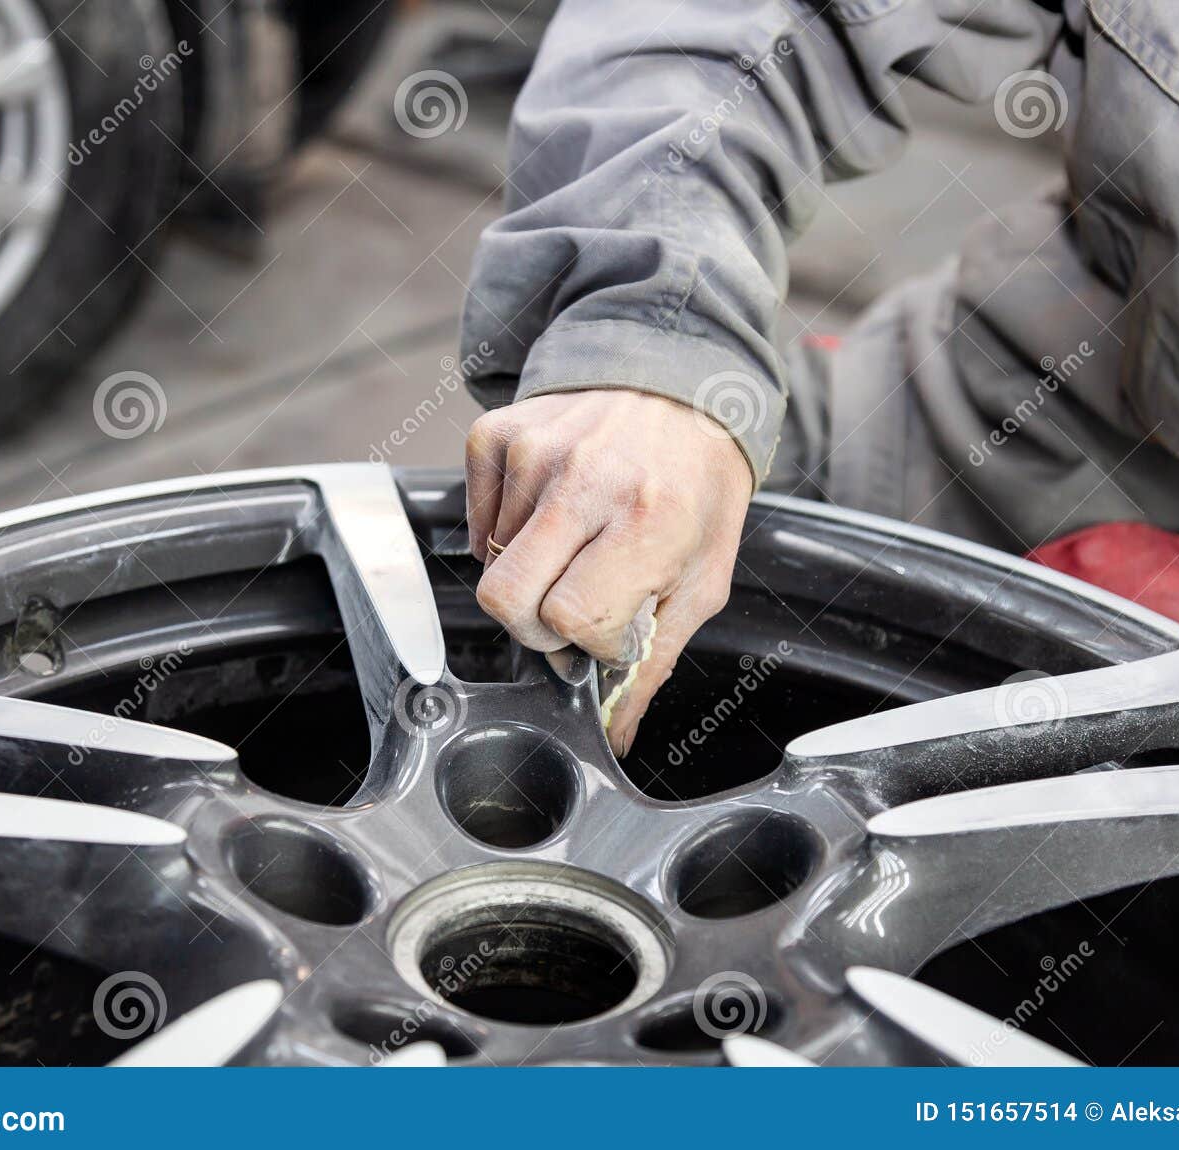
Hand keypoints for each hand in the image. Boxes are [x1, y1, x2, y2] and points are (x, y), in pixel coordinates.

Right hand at [465, 390, 752, 755]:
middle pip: (506, 599)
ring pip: (491, 563)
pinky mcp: (501, 432)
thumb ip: (654, 659)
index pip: (572, 617)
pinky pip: (477, 517)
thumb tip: (613, 735)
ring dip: (532, 572)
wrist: (681, 385)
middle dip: (535, 625)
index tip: (613, 626)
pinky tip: (550, 515)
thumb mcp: (701, 578)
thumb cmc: (697, 487)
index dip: (588, 640)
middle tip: (572, 608)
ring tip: (577, 543)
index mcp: (648, 521)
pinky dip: (505, 531)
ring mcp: (535, 452)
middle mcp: (585, 481)